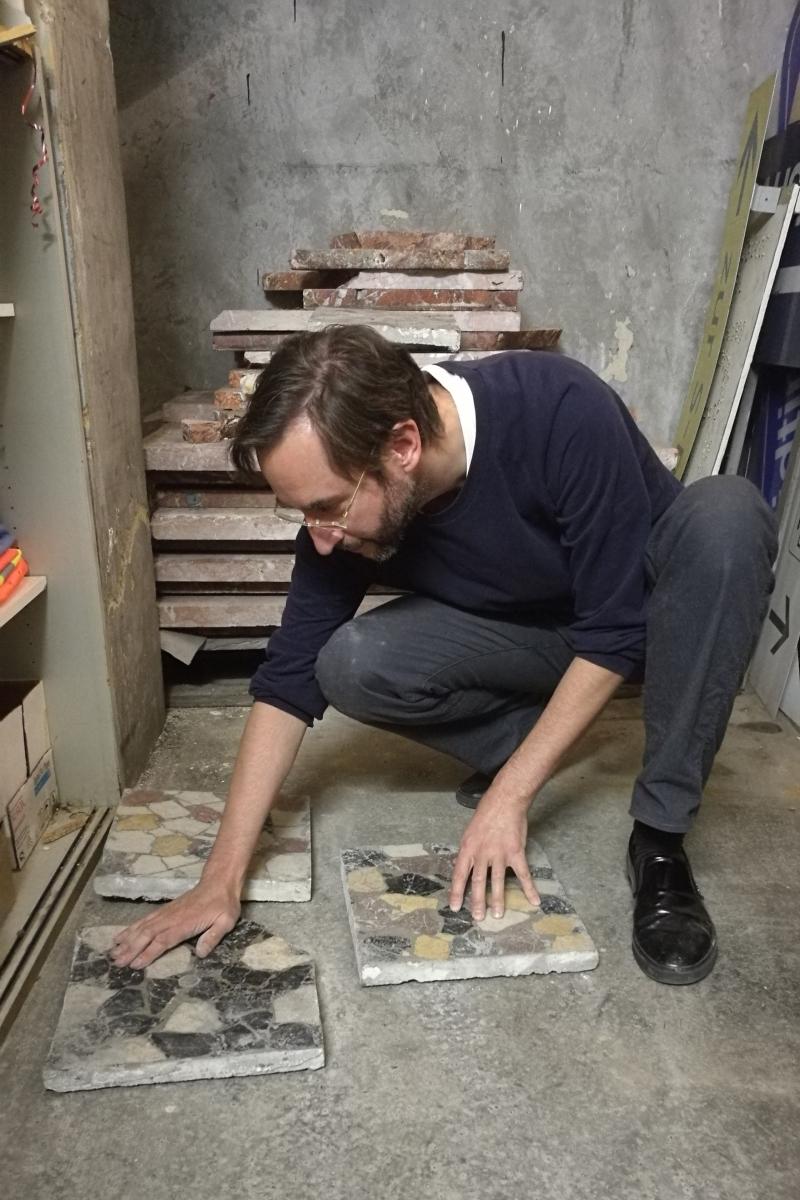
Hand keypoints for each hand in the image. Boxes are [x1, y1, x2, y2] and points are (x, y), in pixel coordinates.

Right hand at [110, 879, 240, 968]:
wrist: (218, 882)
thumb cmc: (223, 904)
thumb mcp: (226, 921)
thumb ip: (213, 937)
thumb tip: (200, 953)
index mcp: (186, 923)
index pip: (164, 940)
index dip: (149, 952)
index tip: (135, 964)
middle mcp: (172, 918)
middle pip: (148, 934)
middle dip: (131, 949)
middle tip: (116, 963)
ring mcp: (166, 913)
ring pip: (143, 927)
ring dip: (127, 939)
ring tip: (113, 952)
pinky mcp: (164, 910)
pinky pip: (145, 920)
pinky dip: (131, 928)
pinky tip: (121, 935)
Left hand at [448, 793, 538, 920]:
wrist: (505, 800)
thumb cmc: (486, 813)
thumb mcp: (470, 831)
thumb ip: (469, 851)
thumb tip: (466, 867)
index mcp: (467, 848)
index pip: (459, 874)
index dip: (456, 892)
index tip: (455, 907)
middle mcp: (482, 853)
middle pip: (478, 882)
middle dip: (477, 902)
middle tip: (478, 918)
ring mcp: (499, 854)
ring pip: (497, 882)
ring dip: (498, 899)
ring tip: (498, 915)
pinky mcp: (516, 853)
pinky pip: (523, 874)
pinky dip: (529, 888)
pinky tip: (534, 900)